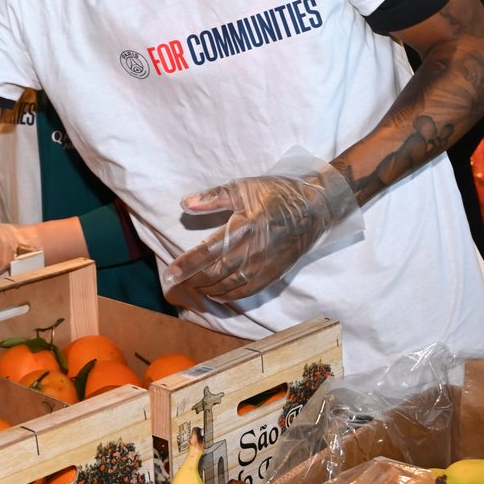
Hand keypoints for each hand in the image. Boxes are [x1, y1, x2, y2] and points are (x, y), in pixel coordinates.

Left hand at [163, 151, 361, 303]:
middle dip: (193, 280)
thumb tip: (184, 204)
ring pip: (229, 286)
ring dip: (208, 289)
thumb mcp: (242, 187)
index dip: (187, 265)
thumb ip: (212, 197)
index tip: (170, 272)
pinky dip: (228, 296)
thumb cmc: (275, 194)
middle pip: (215, 274)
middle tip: (177, 281)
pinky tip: (217, 294)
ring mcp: (264, 266)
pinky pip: (247, 292)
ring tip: (193, 286)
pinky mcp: (273, 274)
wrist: (313, 208)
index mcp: (243, 228)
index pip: (207, 252)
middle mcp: (252, 251)